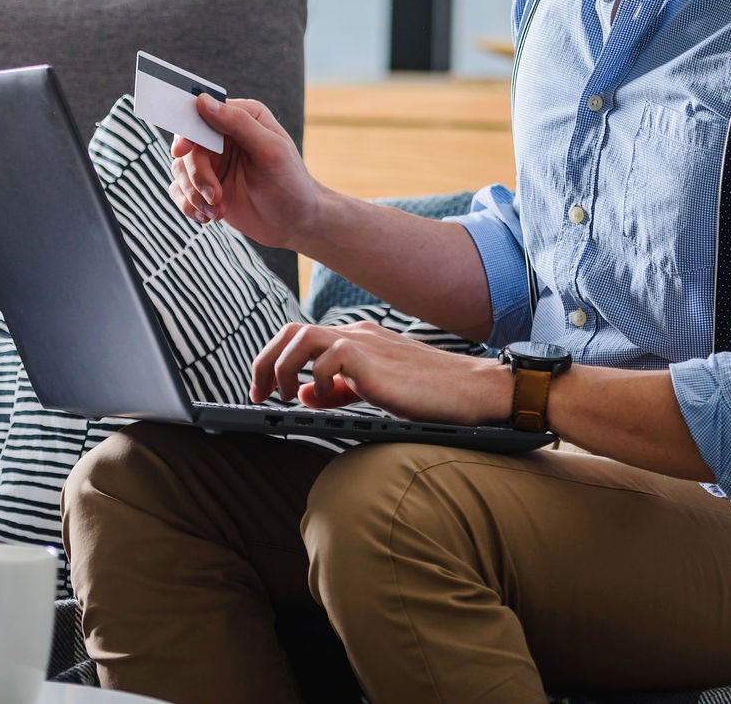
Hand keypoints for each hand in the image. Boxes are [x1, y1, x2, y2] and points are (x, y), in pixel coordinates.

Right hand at [167, 94, 319, 251]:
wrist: (295, 222)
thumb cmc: (291, 183)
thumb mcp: (271, 150)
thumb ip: (239, 124)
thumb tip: (204, 101)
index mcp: (242, 118)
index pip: (203, 114)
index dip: (188, 132)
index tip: (182, 151)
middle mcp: (224, 137)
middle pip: (188, 147)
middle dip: (197, 175)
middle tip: (215, 195)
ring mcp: (213, 162)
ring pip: (180, 170)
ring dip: (194, 194)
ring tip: (217, 210)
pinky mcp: (206, 186)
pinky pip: (179, 190)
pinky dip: (189, 205)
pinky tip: (210, 216)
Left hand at [249, 320, 513, 426]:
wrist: (471, 389)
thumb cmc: (430, 393)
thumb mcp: (375, 390)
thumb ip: (340, 389)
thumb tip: (305, 395)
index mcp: (358, 339)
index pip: (301, 339)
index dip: (275, 363)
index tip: (267, 392)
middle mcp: (356, 334)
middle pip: (290, 332)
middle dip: (265, 362)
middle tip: (259, 396)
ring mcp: (363, 343)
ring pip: (300, 336)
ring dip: (281, 367)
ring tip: (283, 397)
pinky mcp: (371, 358)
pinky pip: (325, 357)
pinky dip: (315, 380)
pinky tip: (324, 399)